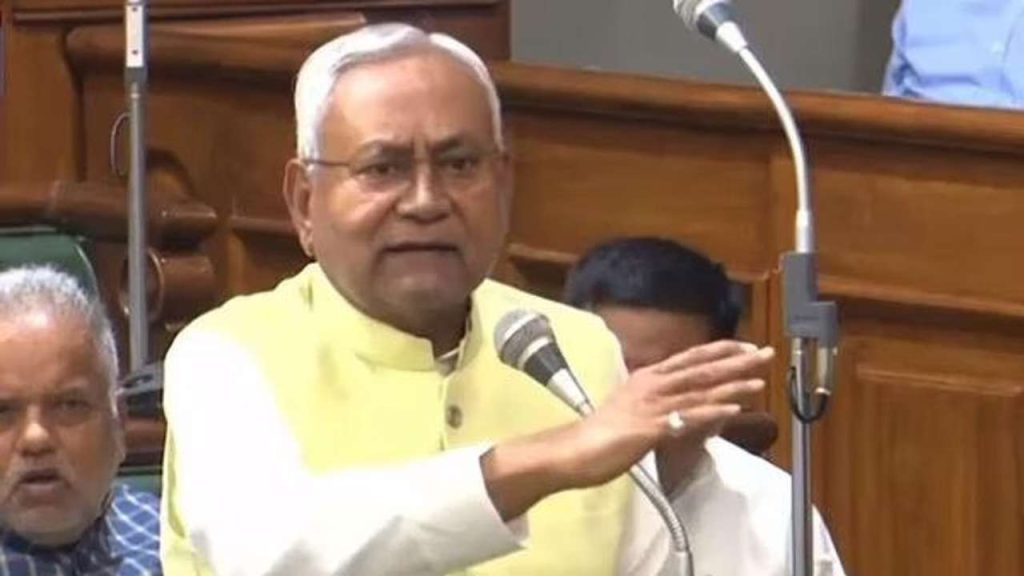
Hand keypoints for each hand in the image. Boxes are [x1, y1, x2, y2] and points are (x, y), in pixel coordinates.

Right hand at [555, 340, 772, 488]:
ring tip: (759, 381)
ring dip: (732, 385)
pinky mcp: (651, 428)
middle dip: (737, 361)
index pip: (691, 358)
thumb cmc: (603, 432)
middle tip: (766, 354)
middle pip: (702, 369)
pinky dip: (712, 412)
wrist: (575, 449)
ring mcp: (652, 405)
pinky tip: (733, 410)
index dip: (720, 351)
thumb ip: (661, 404)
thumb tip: (686, 406)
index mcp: (649, 377)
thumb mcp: (635, 409)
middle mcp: (653, 384)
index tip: (746, 347)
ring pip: (700, 391)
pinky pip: (687, 418)